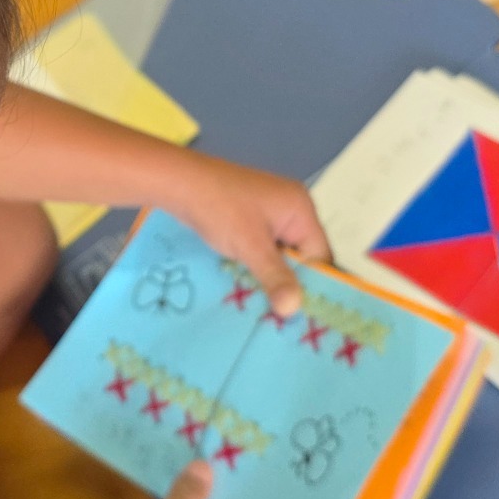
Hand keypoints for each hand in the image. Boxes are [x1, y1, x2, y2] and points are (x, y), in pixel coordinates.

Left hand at [166, 155, 330, 315]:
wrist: (178, 182)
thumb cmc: (220, 209)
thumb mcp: (250, 246)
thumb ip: (275, 277)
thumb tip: (294, 309)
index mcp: (301, 209)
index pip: (320, 255)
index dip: (312, 284)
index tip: (302, 314)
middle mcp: (291, 208)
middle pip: (302, 255)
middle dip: (290, 282)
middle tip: (282, 316)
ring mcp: (269, 212)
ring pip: (281, 254)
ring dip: (271, 276)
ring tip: (265, 306)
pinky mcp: (250, 218)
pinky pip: (263, 248)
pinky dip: (257, 265)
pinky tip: (248, 285)